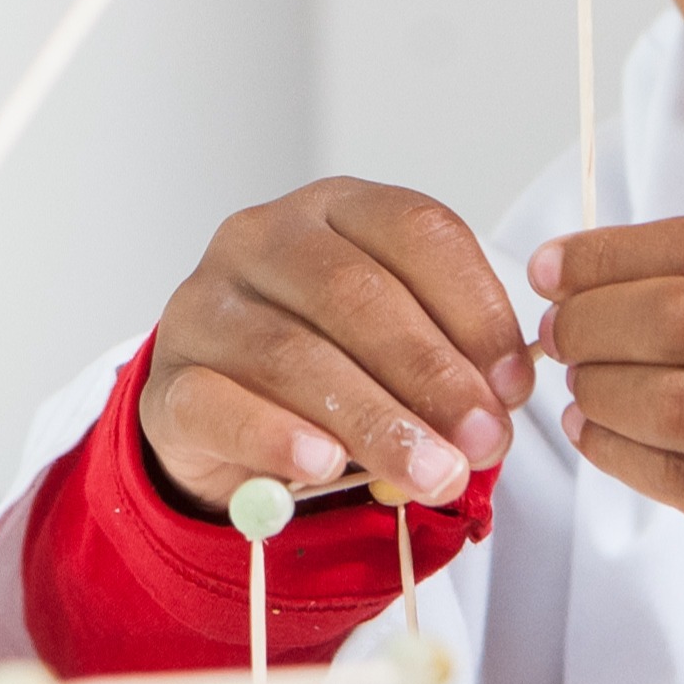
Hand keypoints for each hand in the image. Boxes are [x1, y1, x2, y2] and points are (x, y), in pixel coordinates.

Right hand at [141, 179, 538, 518]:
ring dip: (375, 420)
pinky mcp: (168, 380)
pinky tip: (324, 464)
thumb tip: (497, 410)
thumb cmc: (331, 365)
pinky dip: (276, 436)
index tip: (516, 386)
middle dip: (432, 374)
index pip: (417, 230)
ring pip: (293, 353)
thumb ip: (448, 365)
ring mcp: (206, 304)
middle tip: (484, 443)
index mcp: (337, 208)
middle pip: (356, 294)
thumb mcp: (396, 347)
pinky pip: (219, 403)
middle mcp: (264, 238)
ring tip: (433, 474)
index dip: (477, 308)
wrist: (220, 413)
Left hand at [532, 212, 683, 683]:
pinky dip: (625, 454)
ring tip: (576, 386)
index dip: (614, 253)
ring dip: (600, 390)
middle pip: (683, 316)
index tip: (557, 266)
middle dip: (593, 320)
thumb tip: (608, 269)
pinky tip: (602, 437)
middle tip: (555, 330)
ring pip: (677, 398)